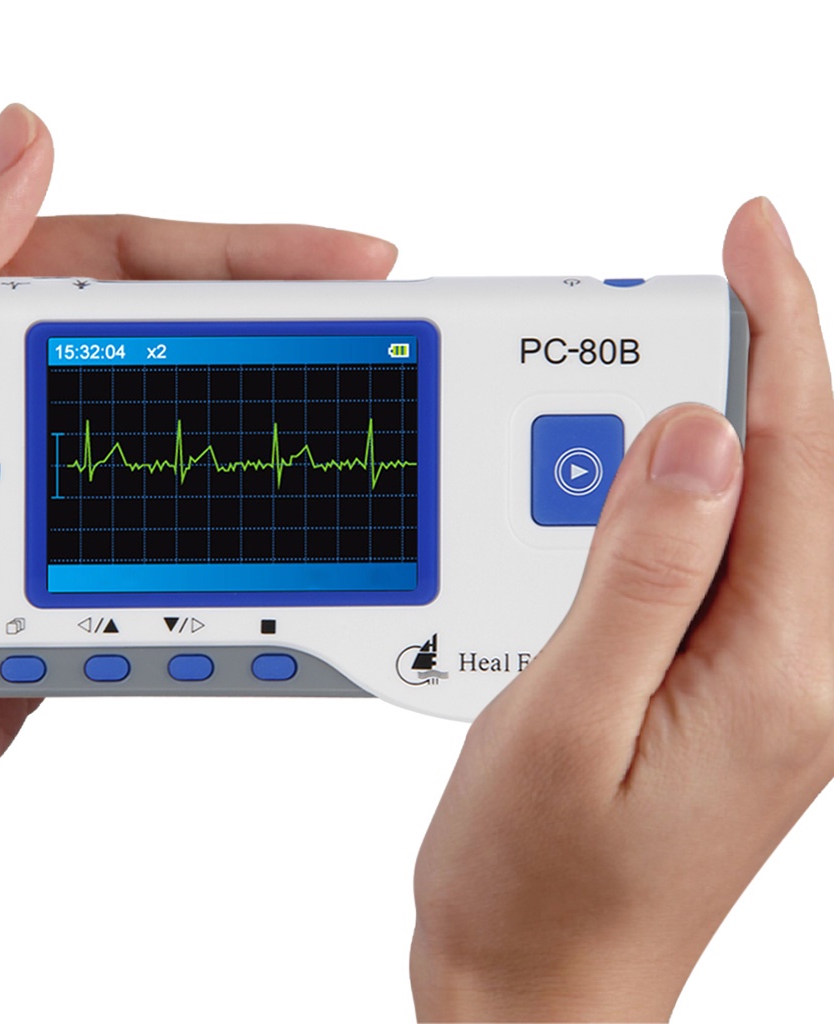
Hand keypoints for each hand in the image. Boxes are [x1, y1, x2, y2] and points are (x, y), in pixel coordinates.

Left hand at [0, 103, 396, 997]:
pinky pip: (191, 490)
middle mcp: (32, 382)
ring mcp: (72, 458)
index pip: (138, 260)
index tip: (338, 260)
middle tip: (374, 313)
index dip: (247, 251)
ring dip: (273, 401)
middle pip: (187, 326)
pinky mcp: (101, 531)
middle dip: (283, 313)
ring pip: (200, 406)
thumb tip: (20, 137)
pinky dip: (242, 487)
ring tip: (349, 389)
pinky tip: (288, 486)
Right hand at [410, 198, 833, 1022]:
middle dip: (753, 364)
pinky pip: (717, 560)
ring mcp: (764, 681)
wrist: (536, 985)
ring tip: (651, 382)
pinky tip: (632, 489)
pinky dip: (679, 498)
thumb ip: (638, 572)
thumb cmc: (538, 881)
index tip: (755, 238)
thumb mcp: (566, 717)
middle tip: (702, 291)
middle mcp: (795, 672)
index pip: (798, 458)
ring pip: (757, 512)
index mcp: (774, 673)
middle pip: (796, 474)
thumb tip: (694, 439)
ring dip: (709, 432)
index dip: (782, 331)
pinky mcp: (723, 687)